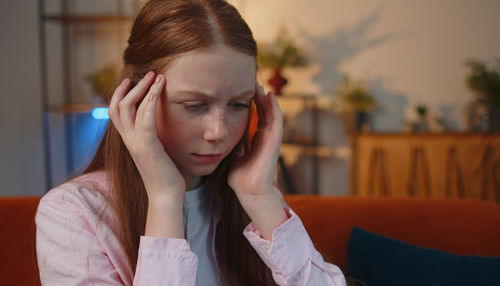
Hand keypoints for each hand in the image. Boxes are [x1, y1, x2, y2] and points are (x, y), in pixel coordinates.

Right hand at [108, 72, 185, 201]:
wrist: (165, 195)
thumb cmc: (165, 175)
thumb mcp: (156, 152)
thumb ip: (152, 138)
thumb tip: (158, 127)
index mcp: (129, 140)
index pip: (116, 112)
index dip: (120, 94)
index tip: (132, 80)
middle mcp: (128, 140)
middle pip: (118, 105)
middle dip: (132, 86)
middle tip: (149, 73)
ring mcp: (135, 143)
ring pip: (129, 108)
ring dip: (144, 89)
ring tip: (157, 76)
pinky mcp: (146, 146)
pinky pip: (144, 119)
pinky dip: (149, 102)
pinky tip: (157, 90)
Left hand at [228, 82, 282, 200]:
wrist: (249, 193)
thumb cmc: (241, 178)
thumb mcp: (233, 156)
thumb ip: (232, 145)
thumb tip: (222, 135)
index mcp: (256, 140)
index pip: (255, 116)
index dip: (250, 103)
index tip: (240, 89)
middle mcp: (265, 137)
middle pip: (264, 112)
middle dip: (258, 97)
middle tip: (250, 81)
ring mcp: (271, 139)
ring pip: (271, 113)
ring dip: (266, 98)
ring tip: (259, 84)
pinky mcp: (275, 142)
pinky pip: (276, 121)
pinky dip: (274, 107)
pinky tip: (270, 95)